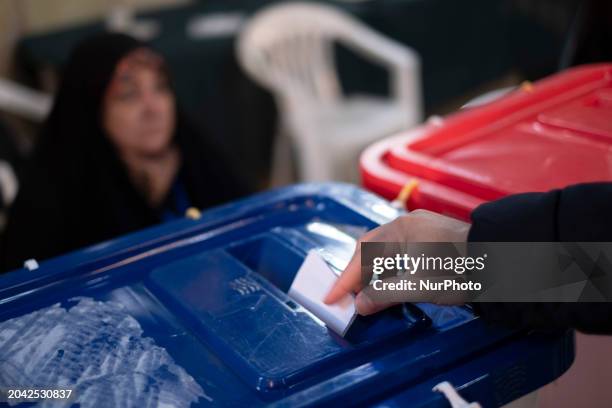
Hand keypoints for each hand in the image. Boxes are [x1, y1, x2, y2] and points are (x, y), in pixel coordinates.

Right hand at [323, 209, 470, 314]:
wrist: (502, 260)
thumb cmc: (458, 270)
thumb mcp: (418, 286)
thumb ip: (384, 294)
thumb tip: (360, 305)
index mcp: (399, 229)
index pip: (363, 255)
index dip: (345, 279)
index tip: (329, 297)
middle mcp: (407, 223)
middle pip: (371, 248)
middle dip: (357, 273)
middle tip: (346, 296)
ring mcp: (421, 228)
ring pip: (386, 250)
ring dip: (374, 272)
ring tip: (366, 293)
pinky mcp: (433, 237)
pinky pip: (400, 251)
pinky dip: (390, 268)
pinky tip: (391, 283)